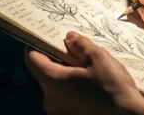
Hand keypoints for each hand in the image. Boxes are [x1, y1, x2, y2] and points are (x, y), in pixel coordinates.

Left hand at [25, 31, 143, 114]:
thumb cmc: (111, 87)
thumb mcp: (99, 58)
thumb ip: (81, 45)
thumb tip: (69, 37)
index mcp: (53, 81)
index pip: (32, 60)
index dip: (35, 46)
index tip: (44, 38)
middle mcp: (49, 99)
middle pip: (44, 74)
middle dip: (56, 61)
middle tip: (74, 52)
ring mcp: (57, 112)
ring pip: (55, 87)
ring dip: (65, 76)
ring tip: (86, 70)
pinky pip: (63, 99)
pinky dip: (71, 89)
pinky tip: (89, 86)